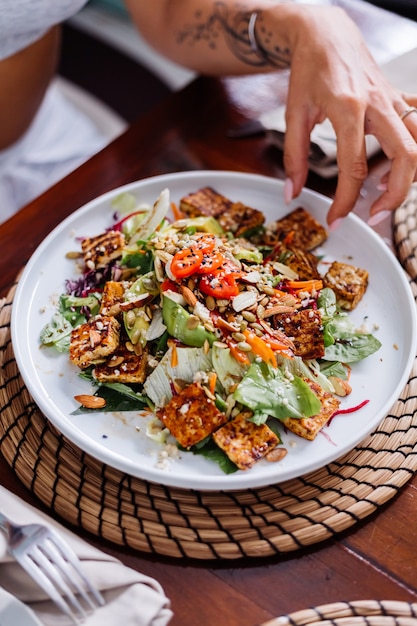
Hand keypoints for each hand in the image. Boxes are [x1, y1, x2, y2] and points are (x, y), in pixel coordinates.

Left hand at [281, 6, 416, 225]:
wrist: (326, 34)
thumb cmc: (310, 70)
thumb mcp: (293, 114)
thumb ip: (293, 158)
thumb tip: (292, 192)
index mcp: (348, 109)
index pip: (355, 168)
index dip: (345, 201)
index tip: (335, 220)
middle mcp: (379, 105)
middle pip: (406, 158)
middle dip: (395, 197)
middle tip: (372, 216)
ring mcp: (394, 101)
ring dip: (409, 175)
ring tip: (381, 189)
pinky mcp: (399, 100)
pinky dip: (415, 151)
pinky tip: (394, 164)